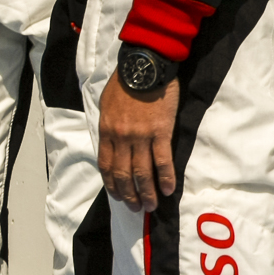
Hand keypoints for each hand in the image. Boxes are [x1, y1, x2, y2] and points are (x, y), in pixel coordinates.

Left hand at [98, 77, 180, 211]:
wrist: (144, 66)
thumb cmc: (125, 83)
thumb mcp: (106, 105)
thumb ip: (108, 125)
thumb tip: (110, 140)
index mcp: (107, 132)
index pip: (106, 166)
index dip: (111, 184)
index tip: (116, 196)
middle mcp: (121, 138)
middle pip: (123, 174)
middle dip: (128, 194)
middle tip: (135, 209)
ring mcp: (141, 136)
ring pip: (142, 172)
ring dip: (146, 192)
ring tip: (151, 206)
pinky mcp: (161, 132)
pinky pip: (162, 160)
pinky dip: (165, 178)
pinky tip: (168, 190)